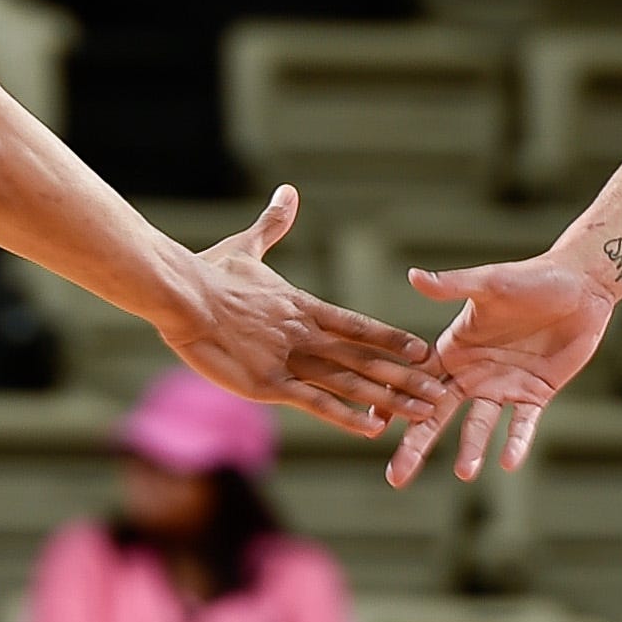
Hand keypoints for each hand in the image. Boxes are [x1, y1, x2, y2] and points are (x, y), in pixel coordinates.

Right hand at [156, 185, 436, 437]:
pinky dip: (346, 415)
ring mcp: (291, 359)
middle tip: (439, 392)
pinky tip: (372, 429)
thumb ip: (273, 225)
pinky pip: (315, 402)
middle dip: (405, 377)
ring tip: (422, 413)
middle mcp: (306, 333)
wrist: (181, 293)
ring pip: (351, 382)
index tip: (423, 351)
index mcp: (303, 306)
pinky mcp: (269, 383)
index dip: (392, 340)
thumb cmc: (208, 271)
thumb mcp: (246, 247)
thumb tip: (287, 192)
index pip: (359, 327)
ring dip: (389, 399)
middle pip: (366, 358)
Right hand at [385, 248, 620, 487]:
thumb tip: (413, 276)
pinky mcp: (535, 394)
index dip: (393, 402)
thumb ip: (452, 286)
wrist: (582, 286)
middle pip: (437, 414)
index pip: (414, 380)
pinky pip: (523, 424)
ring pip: (479, 425)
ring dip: (470, 448)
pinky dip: (516, 442)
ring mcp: (503, 386)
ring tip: (465, 473)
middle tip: (396, 477)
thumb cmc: (533, 277)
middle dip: (416, 444)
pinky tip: (508, 463)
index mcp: (454, 347)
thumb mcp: (490, 282)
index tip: (371, 427)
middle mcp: (473, 372)